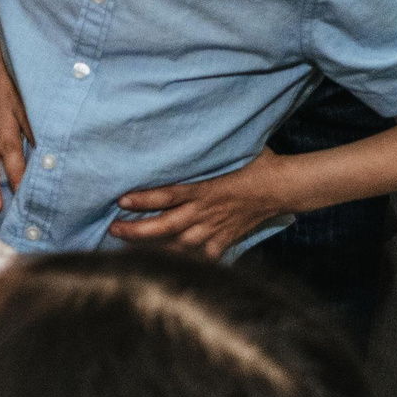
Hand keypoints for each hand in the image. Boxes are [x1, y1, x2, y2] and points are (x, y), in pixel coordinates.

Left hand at [109, 149, 293, 257]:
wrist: (283, 187)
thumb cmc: (255, 162)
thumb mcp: (227, 150)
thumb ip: (201, 149)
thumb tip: (179, 131)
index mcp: (204, 188)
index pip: (167, 195)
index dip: (143, 199)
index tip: (120, 200)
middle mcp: (206, 211)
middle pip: (166, 226)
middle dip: (137, 231)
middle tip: (113, 230)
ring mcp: (215, 229)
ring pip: (180, 245)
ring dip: (154, 248)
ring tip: (130, 249)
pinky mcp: (225, 240)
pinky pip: (203, 256)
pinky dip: (187, 261)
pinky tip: (168, 265)